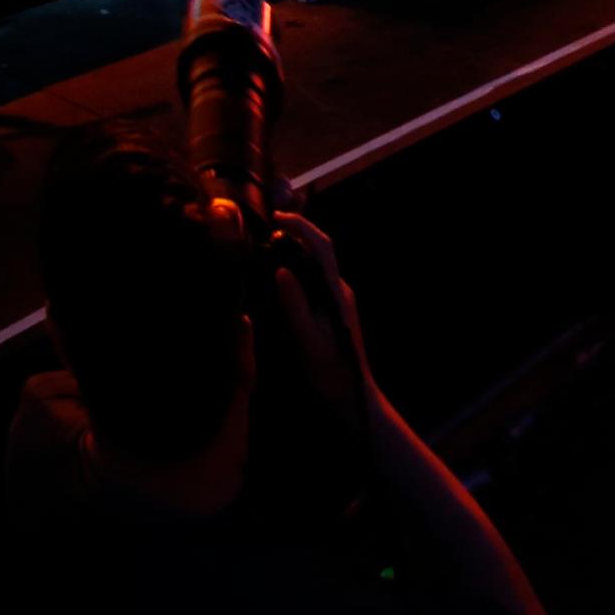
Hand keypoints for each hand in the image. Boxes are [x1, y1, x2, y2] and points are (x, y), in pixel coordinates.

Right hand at [265, 213, 380, 423]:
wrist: (352, 398)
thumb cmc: (330, 373)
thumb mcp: (308, 341)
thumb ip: (296, 306)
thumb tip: (282, 269)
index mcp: (336, 293)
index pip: (322, 248)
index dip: (302, 227)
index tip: (276, 217)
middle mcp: (338, 291)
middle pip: (319, 251)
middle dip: (296, 233)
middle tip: (262, 228)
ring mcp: (336, 300)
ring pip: (314, 266)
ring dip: (294, 250)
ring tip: (262, 247)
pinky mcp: (330, 311)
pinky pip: (311, 282)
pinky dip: (294, 271)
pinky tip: (273, 278)